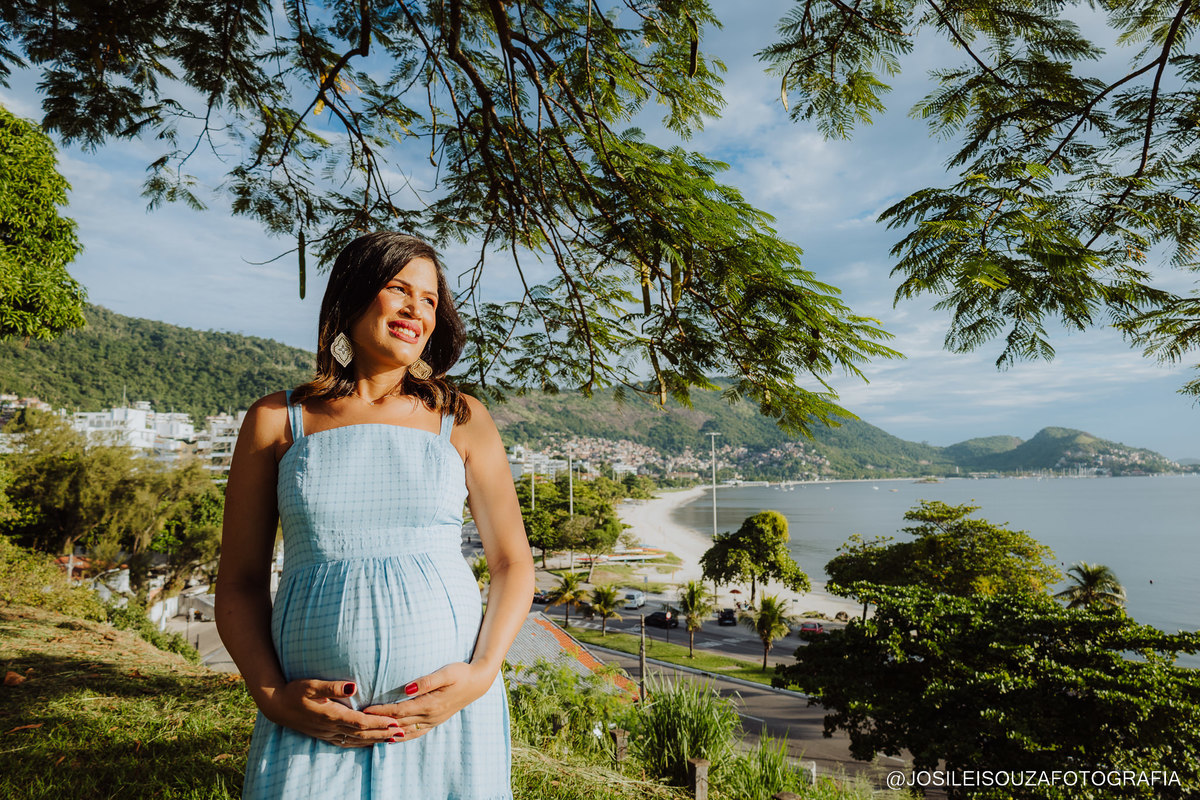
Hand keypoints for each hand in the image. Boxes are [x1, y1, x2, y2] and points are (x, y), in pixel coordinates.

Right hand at [259, 679, 402, 747]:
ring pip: (356, 740)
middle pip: (361, 733)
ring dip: (374, 739)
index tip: (394, 722)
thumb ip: (331, 686)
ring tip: (392, 738)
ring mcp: (327, 733)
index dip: (378, 723)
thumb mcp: (311, 684)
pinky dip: (361, 743)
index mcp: (331, 715)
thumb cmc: (295, 691)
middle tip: (401, 732)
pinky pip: (347, 742)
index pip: (360, 722)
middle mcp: (331, 727)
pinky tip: (370, 742)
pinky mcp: (324, 735)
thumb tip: (352, 686)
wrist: (277, 705)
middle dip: (382, 733)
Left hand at [361, 662, 493, 740]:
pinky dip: (401, 737)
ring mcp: (433, 721)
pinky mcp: (435, 721)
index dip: (381, 712)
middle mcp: (430, 716)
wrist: (478, 682)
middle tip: (360, 723)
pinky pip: (415, 733)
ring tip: (370, 734)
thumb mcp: (446, 673)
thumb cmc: (461, 673)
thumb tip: (407, 688)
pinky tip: (391, 738)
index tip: (364, 710)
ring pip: (405, 731)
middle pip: (399, 723)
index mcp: (430, 704)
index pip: (399, 711)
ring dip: (387, 733)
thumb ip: (426, 681)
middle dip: (379, 724)